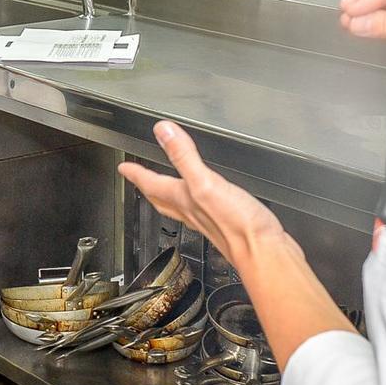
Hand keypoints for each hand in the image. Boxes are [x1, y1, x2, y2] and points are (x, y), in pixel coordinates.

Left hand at [117, 121, 287, 275]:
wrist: (261, 252)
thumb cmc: (236, 225)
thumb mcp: (206, 182)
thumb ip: (184, 156)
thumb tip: (163, 131)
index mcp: (183, 199)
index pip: (152, 185)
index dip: (136, 174)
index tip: (124, 167)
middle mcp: (192, 211)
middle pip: (161, 199)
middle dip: (148, 187)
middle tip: (138, 179)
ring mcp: (208, 220)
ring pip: (178, 207)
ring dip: (167, 197)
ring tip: (164, 189)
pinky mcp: (226, 224)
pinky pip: (200, 211)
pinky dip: (195, 203)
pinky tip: (204, 201)